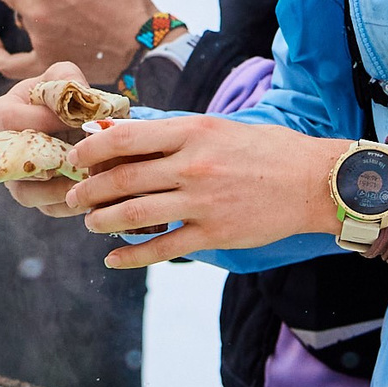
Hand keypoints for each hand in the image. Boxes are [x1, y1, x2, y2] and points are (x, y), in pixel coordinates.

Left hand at [0, 64, 346, 266]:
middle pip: (123, 180)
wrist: (315, 181)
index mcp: (193, 132)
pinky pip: (163, 248)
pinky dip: (132, 256)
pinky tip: (114, 259)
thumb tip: (124, 135)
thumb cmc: (267, 149)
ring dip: (103, 221)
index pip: (128, 138)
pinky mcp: (215, 234)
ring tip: (91, 224)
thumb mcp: (219, 127)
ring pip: (135, 215)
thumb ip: (174, 134)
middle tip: (72, 199)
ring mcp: (203, 202)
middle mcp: (194, 166)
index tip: (77, 159)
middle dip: (89, 191)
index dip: (94, 151)